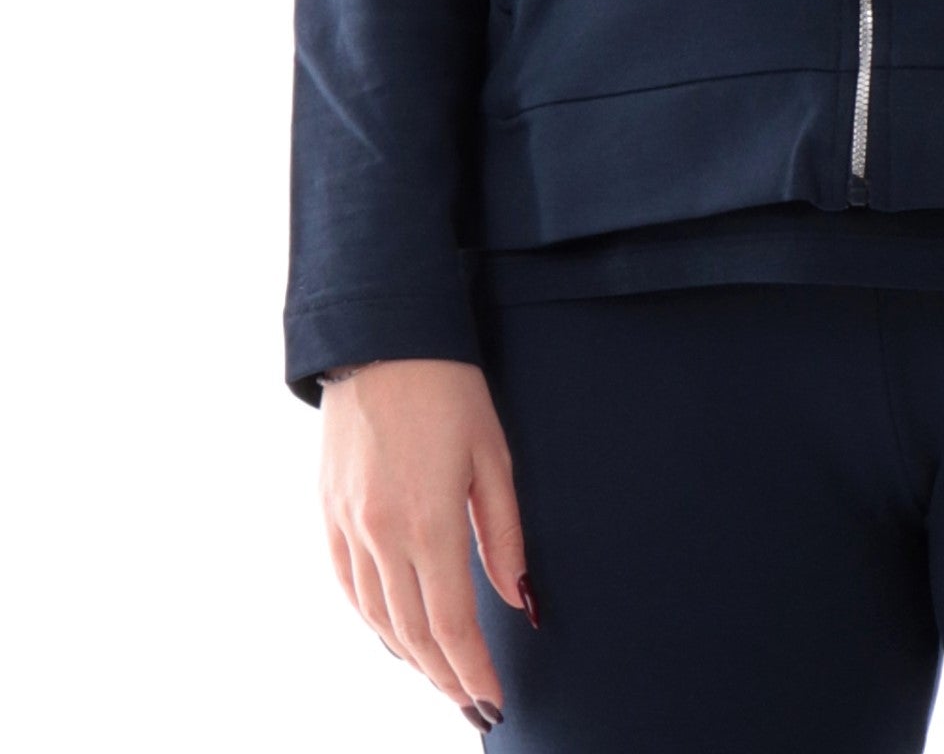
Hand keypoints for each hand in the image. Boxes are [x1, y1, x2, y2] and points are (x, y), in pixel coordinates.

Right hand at [317, 359, 529, 730]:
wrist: (380, 338)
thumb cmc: (449, 387)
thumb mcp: (494, 454)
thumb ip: (504, 533)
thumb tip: (517, 597)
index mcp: (428, 521)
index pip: (451, 624)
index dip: (472, 670)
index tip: (494, 700)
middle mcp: (381, 534)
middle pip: (413, 633)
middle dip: (445, 676)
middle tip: (472, 703)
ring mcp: (348, 526)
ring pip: (377, 618)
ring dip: (410, 657)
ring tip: (441, 677)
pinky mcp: (328, 514)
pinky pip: (349, 588)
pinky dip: (373, 622)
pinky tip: (394, 635)